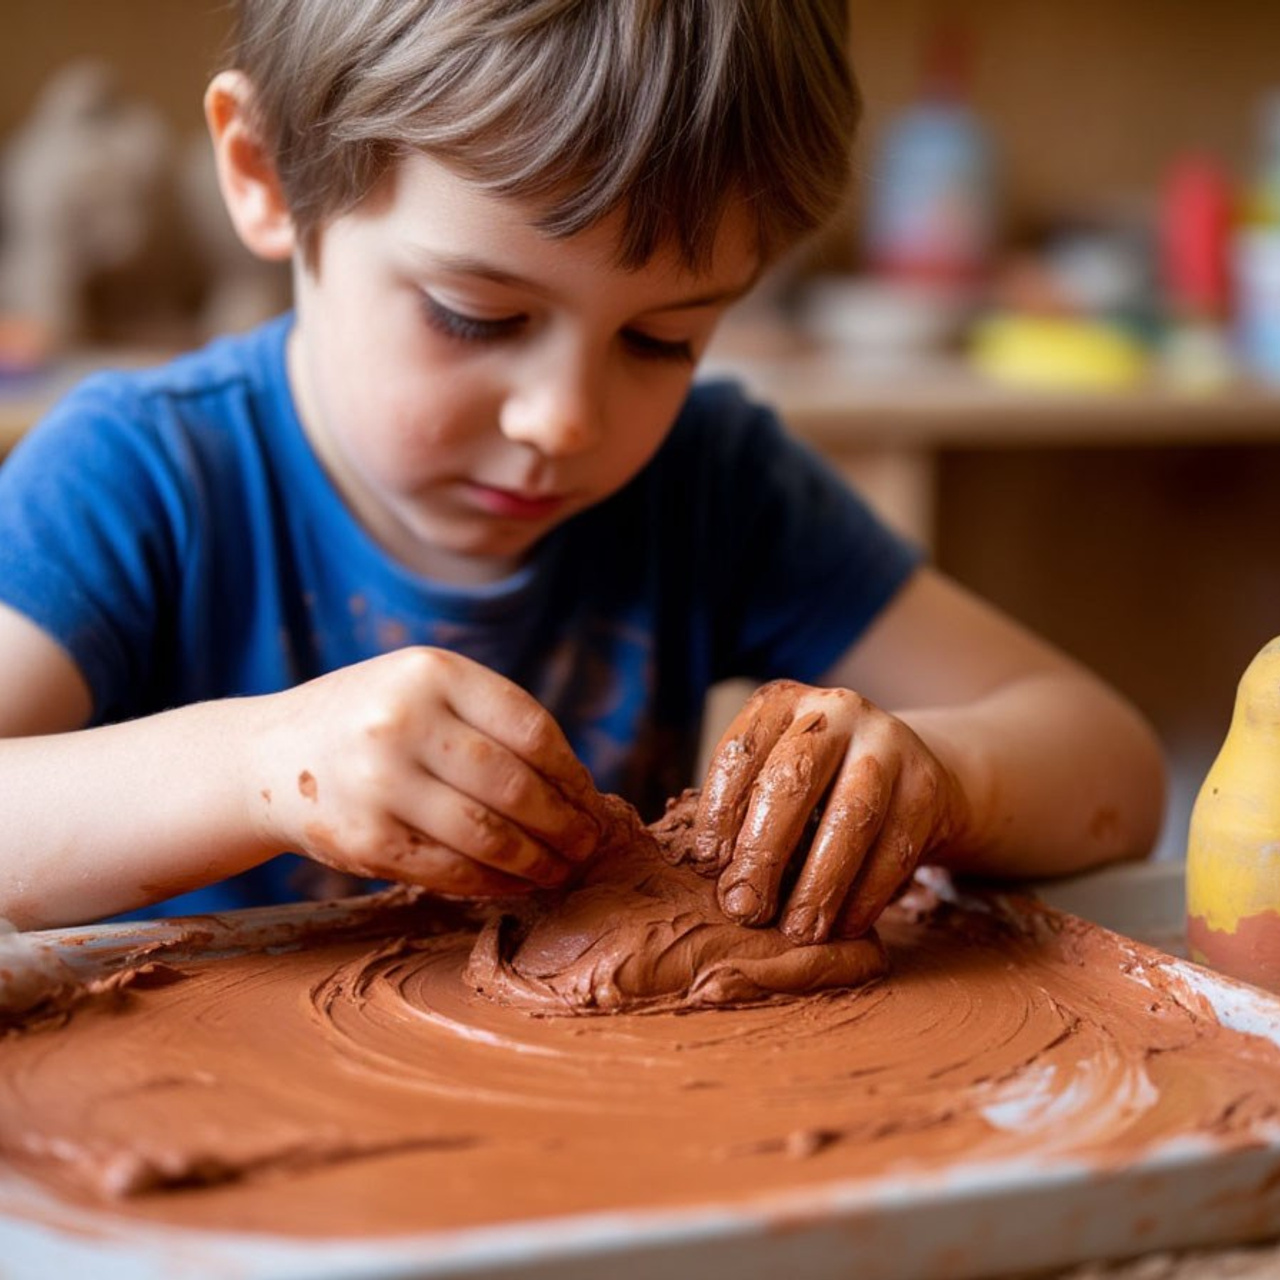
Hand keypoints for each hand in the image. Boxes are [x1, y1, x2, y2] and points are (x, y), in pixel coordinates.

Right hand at [247, 648, 605, 895]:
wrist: (270, 757)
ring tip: (561, 870)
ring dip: (536, 861)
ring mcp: (378, 782)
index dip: (571, 773)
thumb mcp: (424, 689)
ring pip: (488, 834)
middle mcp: (402, 721)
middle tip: (589, 845)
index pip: (530, 729)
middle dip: (564, 824)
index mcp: (432, 672)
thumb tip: (578, 789)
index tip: (591, 800)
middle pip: (515, 785)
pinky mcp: (363, 840)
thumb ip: (490, 722)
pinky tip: (514, 883)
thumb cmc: (371, 721)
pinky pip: (448, 869)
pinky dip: (492, 882)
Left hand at [695, 680, 968, 942]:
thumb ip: (742, 810)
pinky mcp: (927, 786)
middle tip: (744, 910)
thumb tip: (710, 874)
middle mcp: (835, 712)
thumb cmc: (816, 786)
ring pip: (850, 818)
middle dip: (764, 852)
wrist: (910, 773)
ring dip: (820, 884)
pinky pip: (894, 849)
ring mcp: (888, 744)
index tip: (709, 867)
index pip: (740, 753)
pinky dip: (865, 896)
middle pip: (792, 780)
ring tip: (796, 931)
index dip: (719, 813)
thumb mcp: (774, 776)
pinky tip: (842, 926)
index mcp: (781, 703)